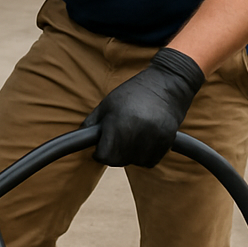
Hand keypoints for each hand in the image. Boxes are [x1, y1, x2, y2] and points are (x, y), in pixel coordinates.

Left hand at [82, 48, 203, 166]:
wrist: (167, 84)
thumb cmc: (133, 92)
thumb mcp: (107, 103)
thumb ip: (91, 123)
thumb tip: (80, 140)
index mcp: (118, 123)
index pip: (104, 156)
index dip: (99, 153)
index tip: (101, 147)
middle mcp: (136, 133)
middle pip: (119, 161)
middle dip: (115, 153)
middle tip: (118, 138)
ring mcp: (153, 138)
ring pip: (135, 163)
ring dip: (131, 155)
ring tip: (133, 136)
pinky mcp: (166, 142)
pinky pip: (150, 161)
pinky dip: (145, 155)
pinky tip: (145, 140)